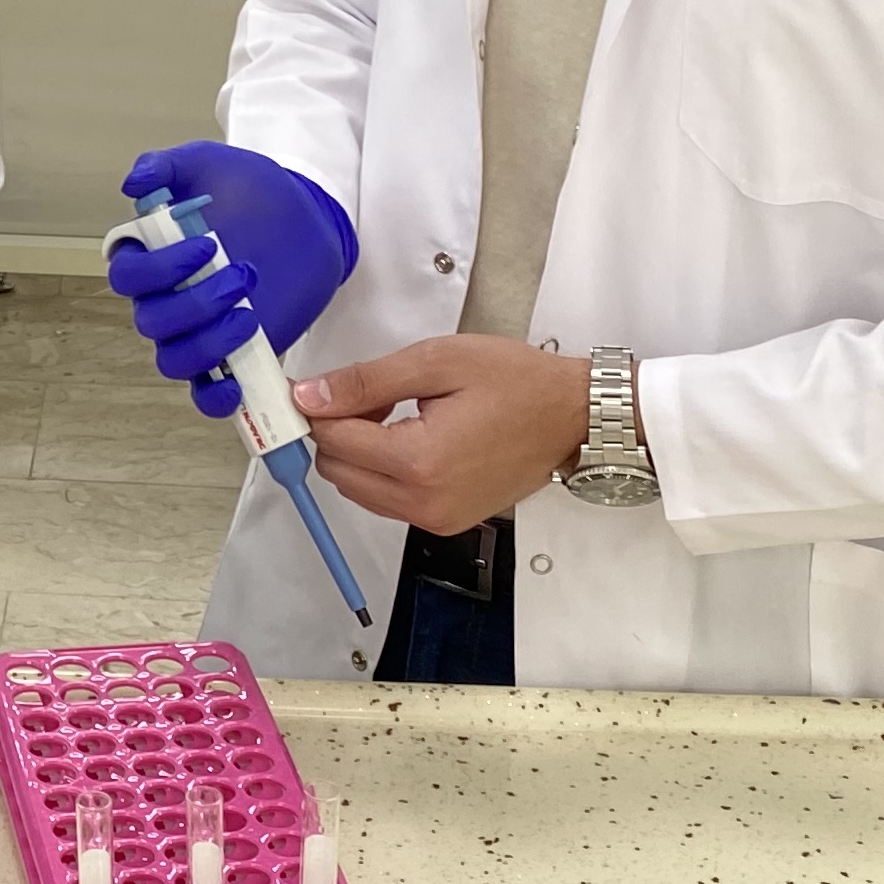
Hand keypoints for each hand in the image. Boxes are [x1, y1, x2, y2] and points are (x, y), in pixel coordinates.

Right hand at [106, 143, 358, 415]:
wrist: (304, 214)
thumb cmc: (249, 188)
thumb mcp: (207, 163)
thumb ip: (165, 167)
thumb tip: (133, 185)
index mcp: (150, 255)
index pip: (128, 276)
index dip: (159, 269)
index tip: (206, 245)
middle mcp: (166, 297)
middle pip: (151, 322)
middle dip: (194, 304)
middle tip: (243, 274)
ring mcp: (197, 330)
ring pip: (175, 359)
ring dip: (207, 343)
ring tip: (248, 315)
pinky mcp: (231, 354)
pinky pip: (206, 392)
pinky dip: (214, 398)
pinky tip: (234, 384)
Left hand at [289, 336, 588, 535]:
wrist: (573, 416)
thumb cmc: (517, 383)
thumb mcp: (436, 362)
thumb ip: (366, 381)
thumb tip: (309, 396)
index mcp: (418, 462)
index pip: (333, 440)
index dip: (316, 408)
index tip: (311, 386)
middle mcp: (423, 503)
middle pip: (338, 472)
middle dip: (338, 431)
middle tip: (369, 393)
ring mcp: (436, 518)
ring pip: (359, 490)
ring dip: (359, 452)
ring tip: (396, 411)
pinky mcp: (447, 522)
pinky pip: (389, 501)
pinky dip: (384, 470)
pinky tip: (411, 435)